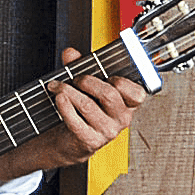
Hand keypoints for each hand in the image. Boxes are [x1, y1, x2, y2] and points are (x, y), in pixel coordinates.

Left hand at [38, 46, 146, 164]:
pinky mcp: (91, 141)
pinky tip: (58, 98)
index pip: (137, 93)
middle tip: (75, 79)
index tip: (107, 76)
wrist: (71, 139)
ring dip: (67, 91)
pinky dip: (63, 106)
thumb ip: (80, 66)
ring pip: (87, 105)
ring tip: (57, 87)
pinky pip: (75, 121)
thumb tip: (71, 53)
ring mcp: (108, 131)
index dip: (121, 81)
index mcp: (128, 103)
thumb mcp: (86, 85)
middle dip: (87, 81)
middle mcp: (122, 118)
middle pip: (109, 94)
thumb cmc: (83, 110)